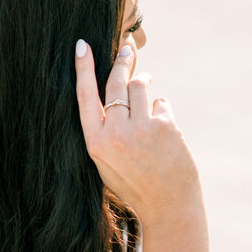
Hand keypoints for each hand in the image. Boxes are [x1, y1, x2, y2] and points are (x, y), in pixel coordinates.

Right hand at [74, 40, 203, 226]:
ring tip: (148, 92)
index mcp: (97, 144)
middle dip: (122, 61)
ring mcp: (141, 129)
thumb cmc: (137, 186)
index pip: (85, 96)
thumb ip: (106, 131)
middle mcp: (116, 134)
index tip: (82, 45)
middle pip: (115, 83)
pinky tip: (165, 130)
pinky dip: (163, 111)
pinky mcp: (165, 127)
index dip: (83, 68)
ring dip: (144, 84)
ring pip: (139, 86)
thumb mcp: (108, 163)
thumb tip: (113, 90)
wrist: (169, 207)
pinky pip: (161, 103)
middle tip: (128, 49)